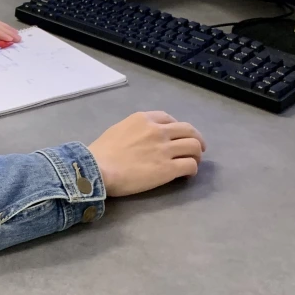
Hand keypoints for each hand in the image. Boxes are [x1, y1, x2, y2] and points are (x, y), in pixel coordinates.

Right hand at [87, 111, 205, 196]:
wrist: (97, 169)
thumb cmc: (101, 152)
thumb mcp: (118, 129)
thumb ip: (135, 130)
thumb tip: (142, 138)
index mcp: (144, 119)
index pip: (170, 119)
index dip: (177, 128)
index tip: (178, 137)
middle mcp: (158, 131)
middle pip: (188, 130)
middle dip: (196, 139)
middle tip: (197, 149)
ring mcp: (164, 149)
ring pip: (194, 147)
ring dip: (197, 154)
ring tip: (194, 162)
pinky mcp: (168, 169)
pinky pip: (190, 165)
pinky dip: (192, 169)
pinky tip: (187, 174)